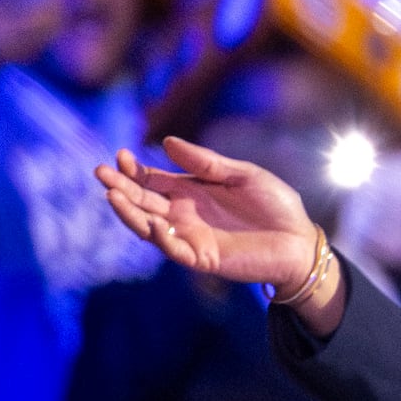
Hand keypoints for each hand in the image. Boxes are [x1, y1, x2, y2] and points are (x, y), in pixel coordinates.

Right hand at [97, 138, 321, 284]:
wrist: (300, 240)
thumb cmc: (275, 206)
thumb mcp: (243, 175)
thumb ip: (207, 163)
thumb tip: (167, 142)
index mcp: (190, 191)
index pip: (150, 180)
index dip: (133, 169)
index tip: (120, 155)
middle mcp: (183, 214)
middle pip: (141, 201)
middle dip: (119, 188)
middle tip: (100, 172)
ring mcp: (190, 237)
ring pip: (148, 226)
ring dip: (128, 213)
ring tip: (111, 195)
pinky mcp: (202, 257)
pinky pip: (173, 249)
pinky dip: (160, 238)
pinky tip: (152, 222)